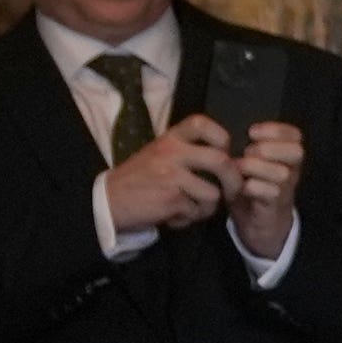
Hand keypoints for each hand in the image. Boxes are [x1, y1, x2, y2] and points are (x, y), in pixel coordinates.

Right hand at [101, 112, 235, 238]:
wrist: (108, 201)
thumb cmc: (139, 178)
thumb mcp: (159, 154)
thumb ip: (187, 151)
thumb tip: (226, 160)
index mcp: (169, 138)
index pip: (202, 123)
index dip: (221, 137)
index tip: (224, 152)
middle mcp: (171, 152)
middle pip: (221, 161)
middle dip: (233, 180)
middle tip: (231, 191)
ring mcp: (172, 176)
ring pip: (213, 194)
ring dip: (206, 207)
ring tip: (189, 207)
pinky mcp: (171, 199)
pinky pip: (197, 212)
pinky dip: (189, 219)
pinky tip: (173, 215)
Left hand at [224, 119, 307, 248]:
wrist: (256, 221)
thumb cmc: (251, 185)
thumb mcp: (251, 161)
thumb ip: (249, 145)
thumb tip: (233, 128)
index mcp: (287, 156)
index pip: (294, 135)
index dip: (275, 130)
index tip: (251, 132)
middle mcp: (292, 171)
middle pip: (295, 152)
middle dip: (267, 149)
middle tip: (247, 153)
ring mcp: (286, 189)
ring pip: (281, 173)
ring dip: (256, 168)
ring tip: (240, 170)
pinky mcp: (275, 206)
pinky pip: (270, 192)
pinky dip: (252, 187)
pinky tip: (242, 187)